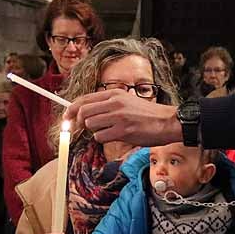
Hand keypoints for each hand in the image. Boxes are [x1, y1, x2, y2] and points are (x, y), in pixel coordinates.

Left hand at [63, 89, 180, 145]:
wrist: (168, 122)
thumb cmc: (147, 114)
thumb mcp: (127, 101)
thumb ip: (108, 105)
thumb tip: (85, 113)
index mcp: (114, 94)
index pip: (84, 99)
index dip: (71, 109)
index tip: (66, 118)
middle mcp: (115, 103)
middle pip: (83, 112)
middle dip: (77, 123)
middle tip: (78, 130)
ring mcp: (118, 117)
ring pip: (90, 125)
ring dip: (94, 132)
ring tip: (107, 132)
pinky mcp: (123, 131)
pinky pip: (101, 137)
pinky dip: (103, 139)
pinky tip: (115, 137)